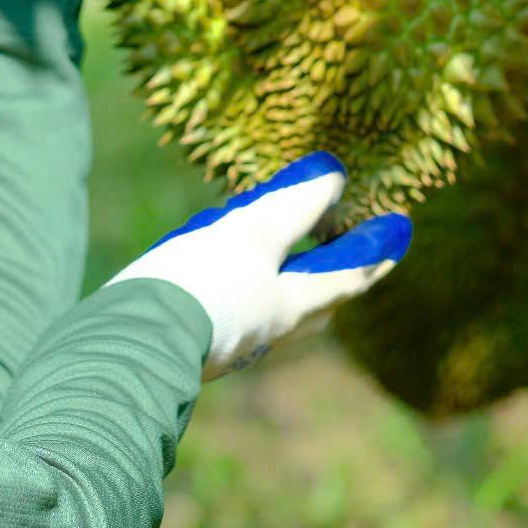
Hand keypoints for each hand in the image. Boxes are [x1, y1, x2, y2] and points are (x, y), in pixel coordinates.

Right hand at [103, 154, 410, 379]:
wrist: (125, 348)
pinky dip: (244, 290)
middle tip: (353, 256)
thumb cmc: (196, 288)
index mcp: (289, 306)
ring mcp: (230, 342)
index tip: (402, 228)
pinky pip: (235, 313)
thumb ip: (293, 208)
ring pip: (275, 311)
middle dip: (337, 278)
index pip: (349, 277)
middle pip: (316, 304)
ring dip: (290, 285)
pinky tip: (222, 279)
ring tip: (287, 264)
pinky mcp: (192, 343)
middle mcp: (266, 331)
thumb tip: (335, 179)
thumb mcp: (250, 235)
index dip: (376, 250)